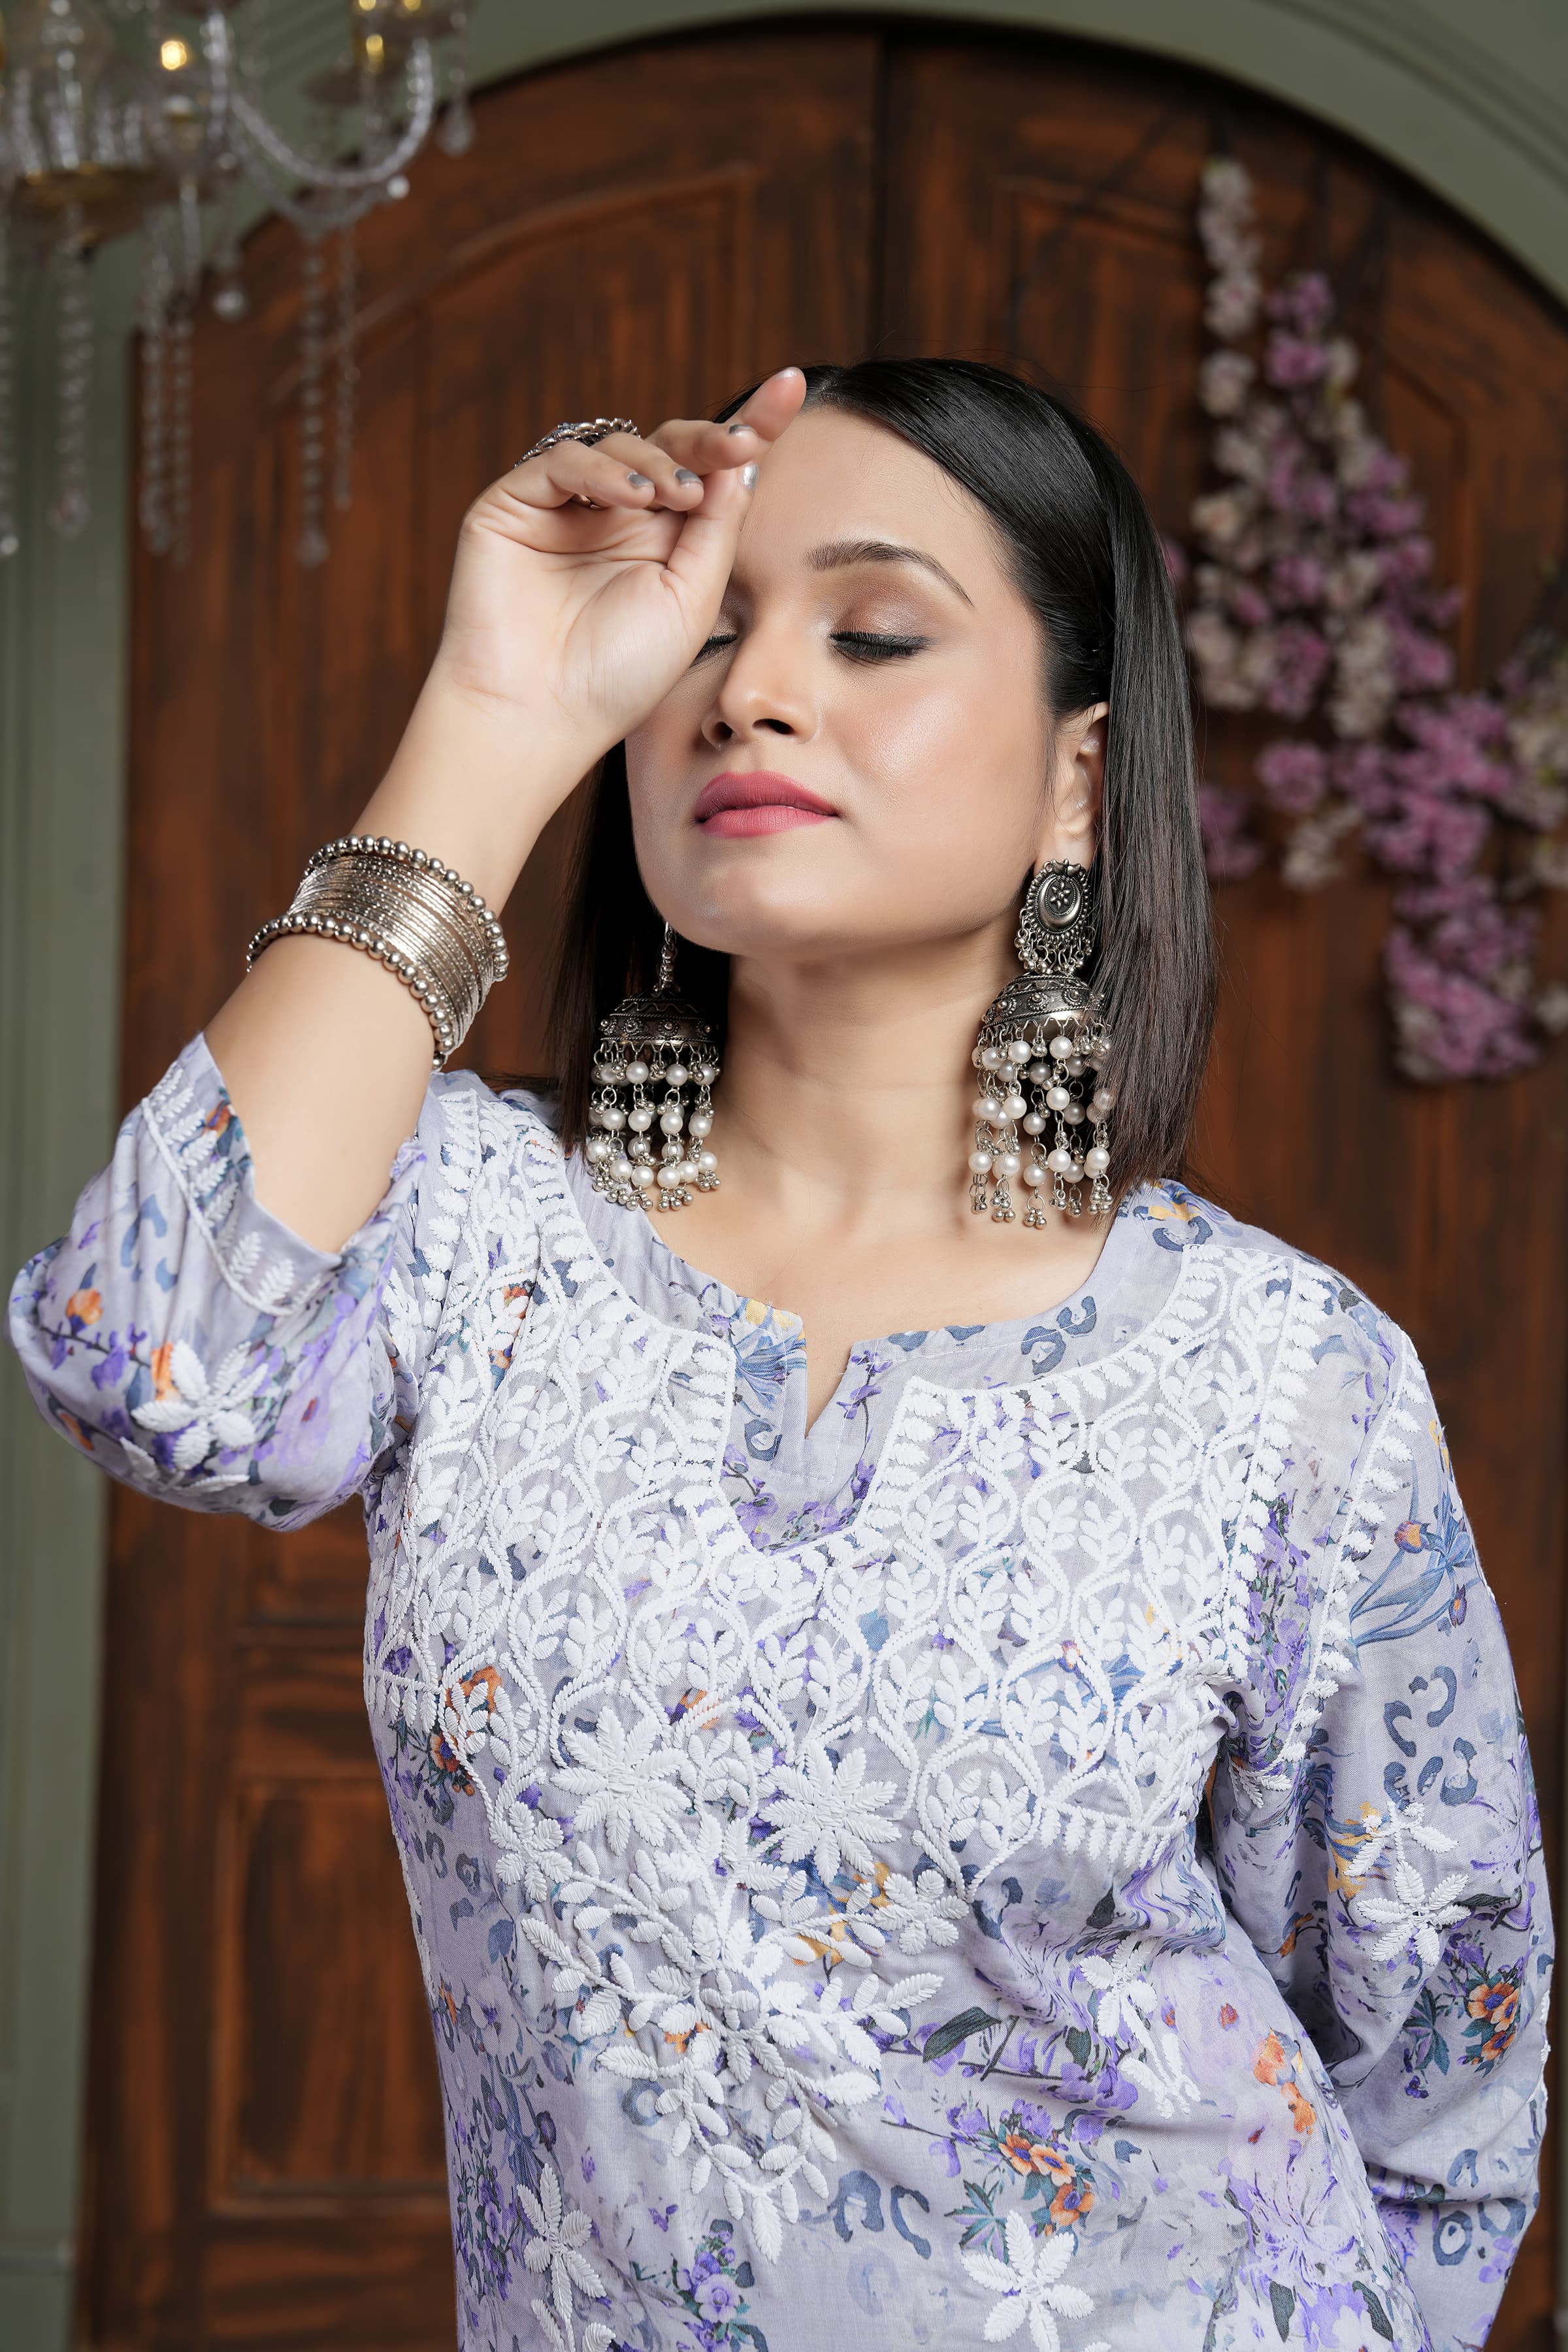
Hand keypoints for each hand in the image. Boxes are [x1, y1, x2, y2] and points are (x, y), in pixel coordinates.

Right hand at [428, 367, 807, 782]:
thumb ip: (717, 527)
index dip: (749, 426)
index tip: (791, 386)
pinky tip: (633, 499)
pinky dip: (601, 470)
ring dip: (660, 461)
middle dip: (709, 437)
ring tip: (682, 496)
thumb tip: (743, 458)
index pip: (711, 470)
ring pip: (619, 444)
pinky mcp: (514, 504)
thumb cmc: (618, 676)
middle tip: (742, 442)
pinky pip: (563, 460)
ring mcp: (564, 508)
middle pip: (669, 445)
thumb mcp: (692, 598)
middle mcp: (616, 517)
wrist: (541, 717)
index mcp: (663, 541)